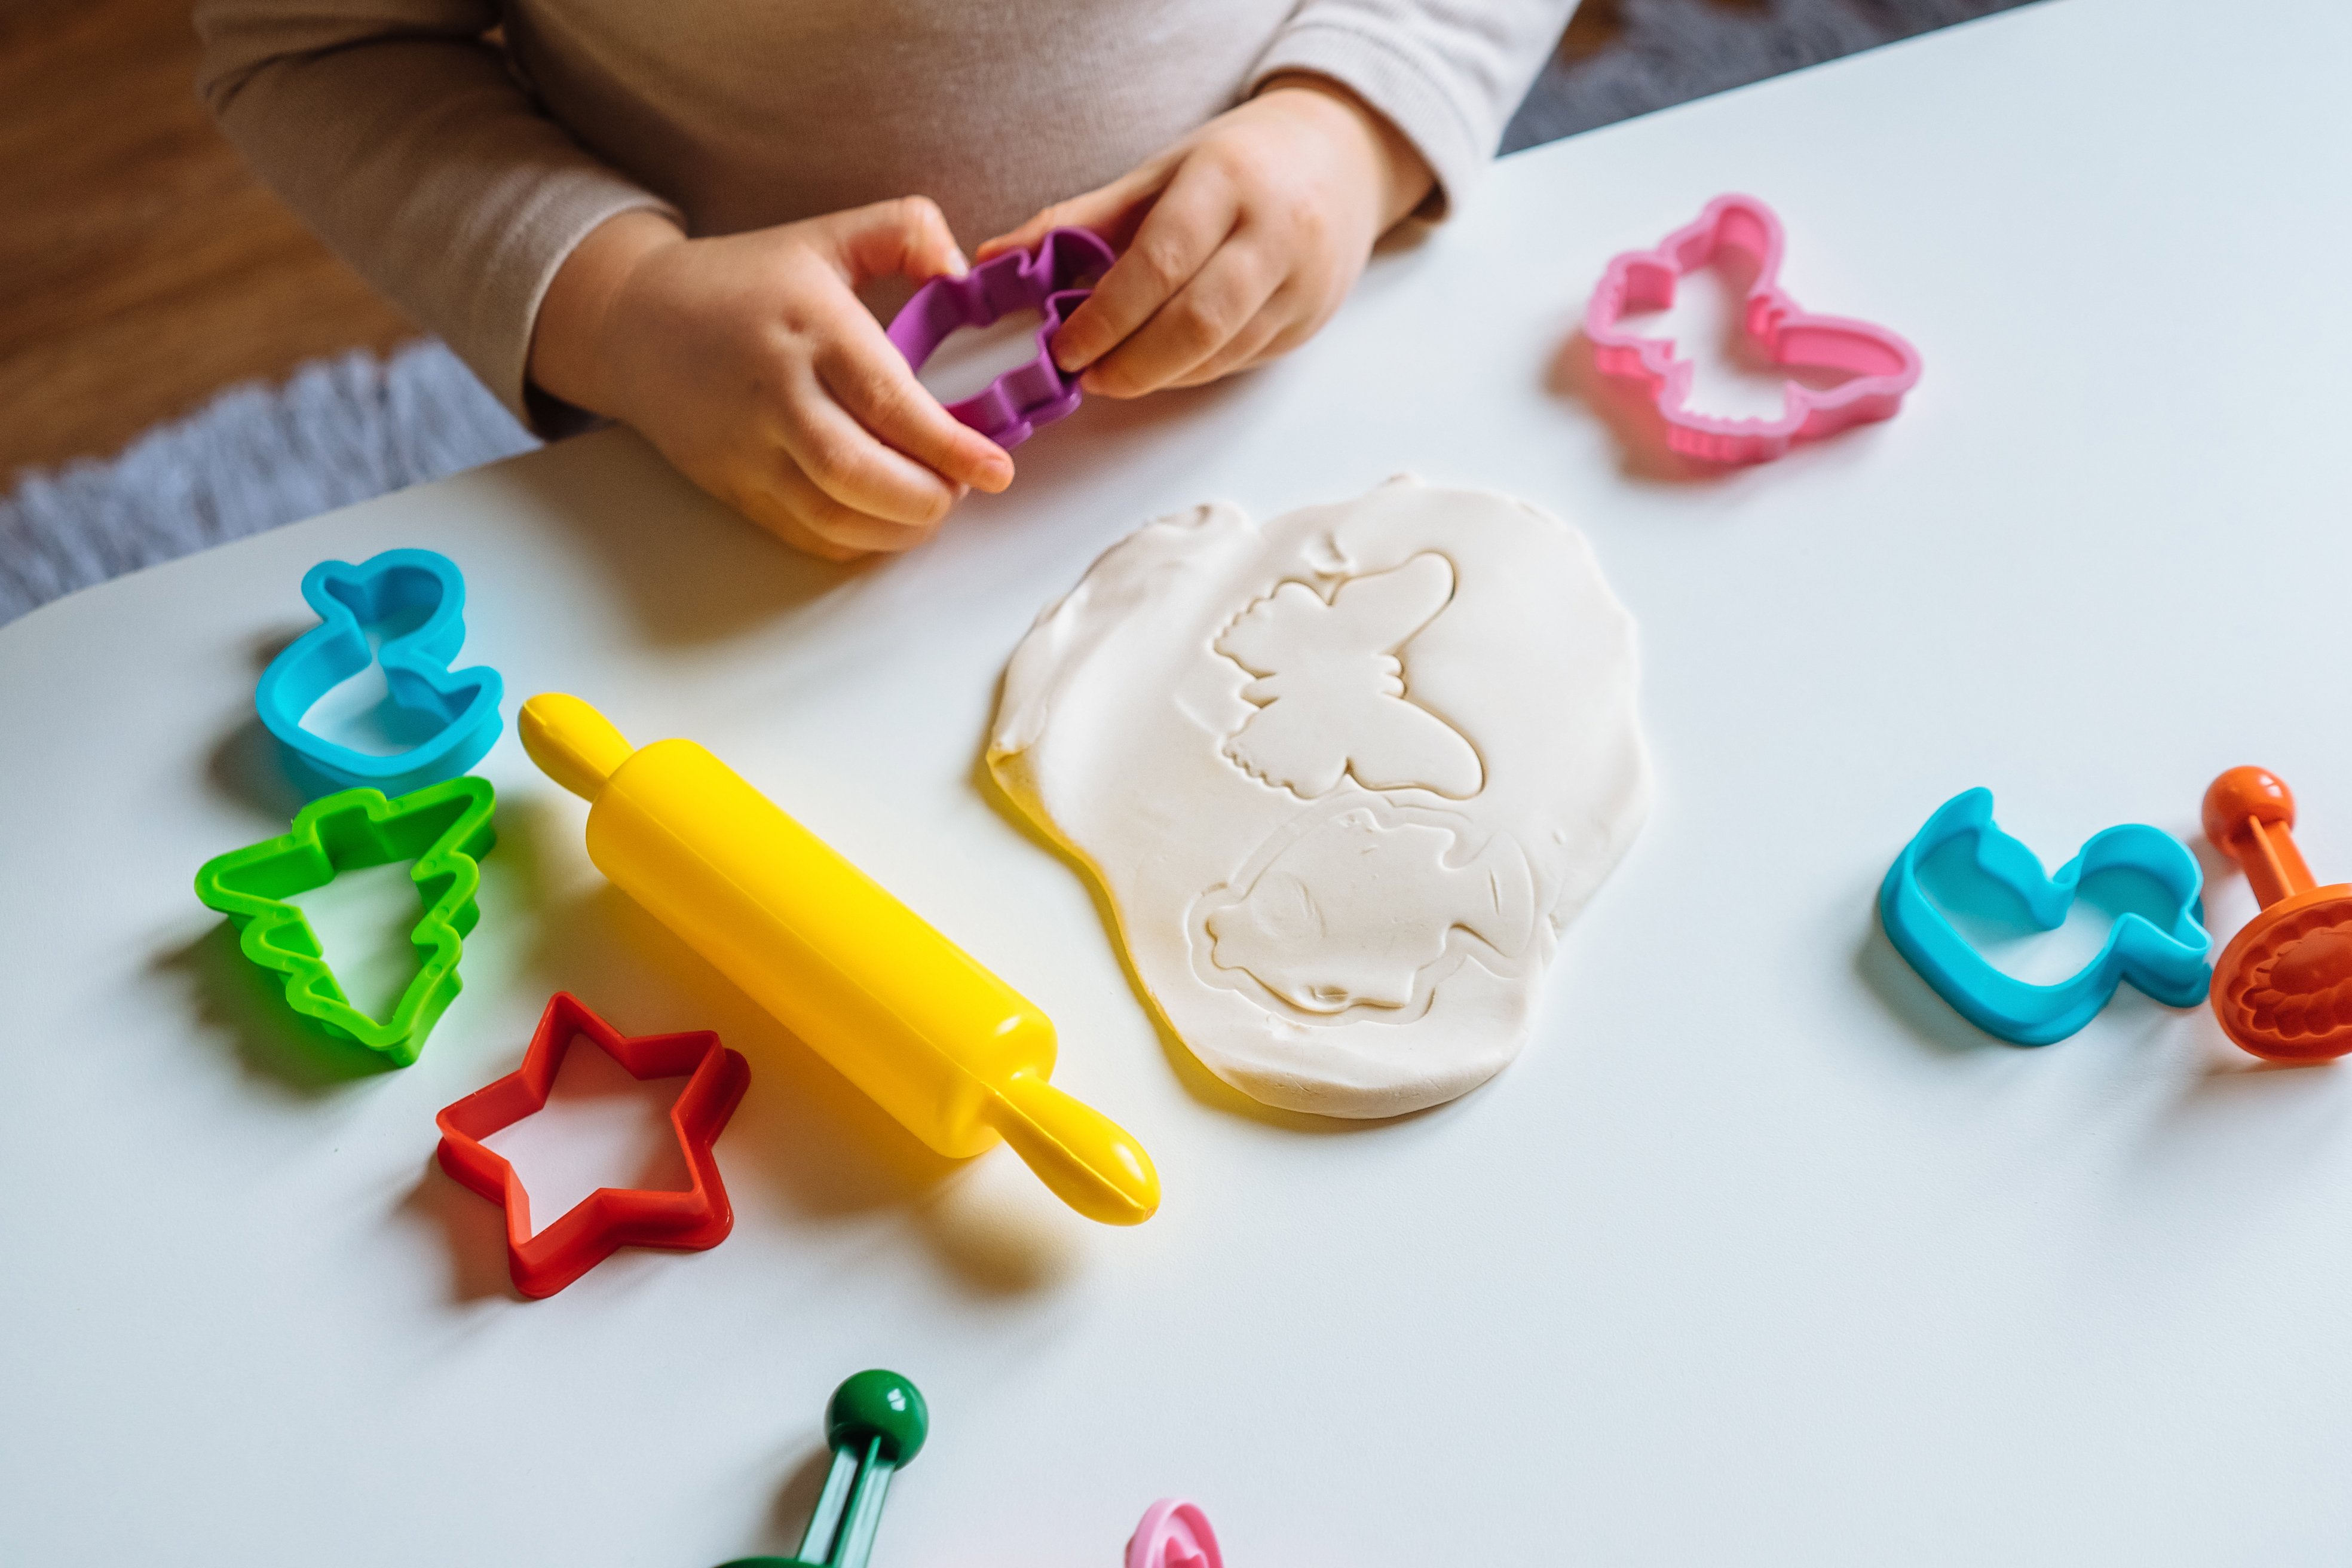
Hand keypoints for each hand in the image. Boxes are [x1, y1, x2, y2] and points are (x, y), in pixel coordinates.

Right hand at [528, 200, 1013, 561]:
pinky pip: (805, 534)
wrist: (631, 322)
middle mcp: (776, 394)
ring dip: (898, 528)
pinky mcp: (734, 487)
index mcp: (810, 328)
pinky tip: (884, 521)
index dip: (949, 446)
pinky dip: (857, 541)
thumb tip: (962, 270)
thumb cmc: (742, 282)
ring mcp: (749, 449)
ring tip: (931, 504)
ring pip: (834, 516)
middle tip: (964, 488)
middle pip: (859, 473)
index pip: (888, 401)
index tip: (996, 467)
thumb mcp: (825, 236)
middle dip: (928, 498)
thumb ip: (903, 231)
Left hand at [977, 75, 1433, 399]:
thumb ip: (1079, 220)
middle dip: (1132, 363)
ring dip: (1158, 374)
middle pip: (1197, 322)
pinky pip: (1240, 362)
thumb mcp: (1158, 173)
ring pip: (1220, 353)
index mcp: (1228, 182)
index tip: (1064, 347)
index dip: (1107, 317)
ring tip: (1113, 373)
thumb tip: (995, 260)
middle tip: (1087, 376)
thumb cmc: (1237, 163)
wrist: (1341, 159)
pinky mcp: (1310, 322)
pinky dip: (1191, 371)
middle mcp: (1276, 234)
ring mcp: (1303, 284)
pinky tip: (1159, 364)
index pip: (1161, 264)